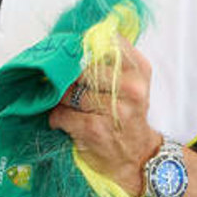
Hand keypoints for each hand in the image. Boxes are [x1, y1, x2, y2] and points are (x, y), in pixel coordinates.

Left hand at [48, 37, 161, 195]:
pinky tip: (64, 121)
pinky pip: (61, 114)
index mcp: (139, 69)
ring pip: (68, 91)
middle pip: (80, 67)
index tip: (71, 52)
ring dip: (60, 99)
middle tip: (62, 82)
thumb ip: (112, 58)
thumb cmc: (129, 116)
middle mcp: (130, 87)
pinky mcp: (95, 129)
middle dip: (66, 76)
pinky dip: (57, 118)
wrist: (139, 159)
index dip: (81, 46)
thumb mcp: (132, 83)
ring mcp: (113, 109)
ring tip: (67, 105)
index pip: (104, 42)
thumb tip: (78, 38)